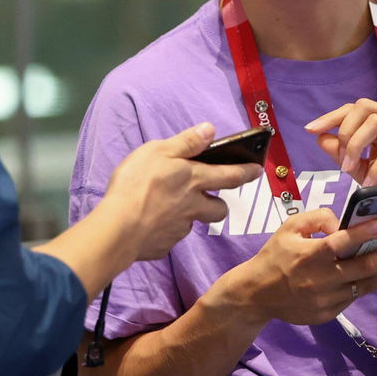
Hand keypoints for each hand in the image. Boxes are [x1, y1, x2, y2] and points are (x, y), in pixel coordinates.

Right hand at [104, 123, 260, 260]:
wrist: (118, 228)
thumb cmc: (136, 184)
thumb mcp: (158, 151)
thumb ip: (186, 142)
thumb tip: (211, 130)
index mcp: (194, 179)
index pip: (230, 175)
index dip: (246, 172)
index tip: (258, 171)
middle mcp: (193, 206)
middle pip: (219, 209)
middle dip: (219, 204)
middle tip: (209, 198)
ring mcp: (179, 229)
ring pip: (193, 223)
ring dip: (188, 216)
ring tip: (168, 209)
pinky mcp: (163, 246)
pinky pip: (169, 237)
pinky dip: (163, 231)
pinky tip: (148, 224)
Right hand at [216, 208, 376, 326]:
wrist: (257, 295)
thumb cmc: (276, 255)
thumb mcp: (289, 228)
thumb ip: (318, 218)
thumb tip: (345, 225)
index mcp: (308, 256)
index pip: (338, 244)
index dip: (360, 235)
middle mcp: (320, 279)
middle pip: (363, 268)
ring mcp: (327, 300)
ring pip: (366, 285)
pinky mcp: (330, 313)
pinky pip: (355, 295)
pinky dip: (374, 283)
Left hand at [305, 98, 376, 185]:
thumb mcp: (361, 169)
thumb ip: (342, 154)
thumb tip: (321, 137)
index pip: (354, 108)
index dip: (331, 117)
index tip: (310, 130)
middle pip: (365, 106)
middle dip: (345, 130)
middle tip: (341, 160)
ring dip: (356, 145)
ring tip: (350, 170)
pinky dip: (376, 168)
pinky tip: (369, 183)